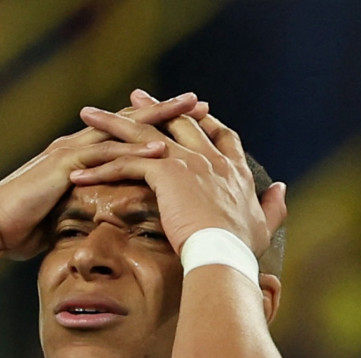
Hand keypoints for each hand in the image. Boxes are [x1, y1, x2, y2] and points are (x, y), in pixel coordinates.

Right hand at [0, 92, 208, 259]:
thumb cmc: (28, 226)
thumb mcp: (71, 214)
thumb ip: (92, 207)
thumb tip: (115, 221)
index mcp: (85, 155)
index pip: (128, 135)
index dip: (159, 126)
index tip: (191, 120)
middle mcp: (80, 145)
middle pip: (131, 123)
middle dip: (166, 111)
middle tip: (198, 101)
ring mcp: (73, 152)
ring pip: (123, 130)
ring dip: (158, 120)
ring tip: (188, 111)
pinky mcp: (65, 166)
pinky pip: (105, 156)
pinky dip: (133, 153)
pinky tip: (159, 151)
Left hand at [66, 96, 287, 255]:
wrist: (224, 257)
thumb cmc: (242, 250)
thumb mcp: (266, 225)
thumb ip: (274, 204)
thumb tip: (282, 187)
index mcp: (233, 170)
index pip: (219, 135)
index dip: (203, 122)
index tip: (192, 110)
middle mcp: (211, 158)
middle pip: (178, 122)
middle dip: (155, 107)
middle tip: (134, 97)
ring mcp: (188, 162)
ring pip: (143, 134)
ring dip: (112, 124)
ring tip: (88, 115)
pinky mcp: (166, 174)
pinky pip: (126, 164)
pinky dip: (100, 167)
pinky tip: (78, 172)